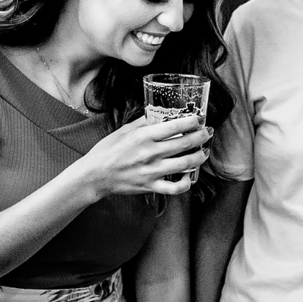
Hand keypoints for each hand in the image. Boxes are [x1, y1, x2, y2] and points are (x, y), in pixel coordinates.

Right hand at [81, 115, 212, 198]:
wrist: (95, 175)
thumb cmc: (108, 150)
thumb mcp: (124, 130)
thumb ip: (143, 122)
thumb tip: (159, 114)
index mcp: (144, 136)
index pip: (175, 125)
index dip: (192, 122)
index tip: (199, 119)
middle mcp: (150, 153)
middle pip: (186, 143)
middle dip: (202, 136)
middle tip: (207, 132)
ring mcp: (152, 171)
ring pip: (186, 164)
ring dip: (200, 157)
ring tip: (204, 152)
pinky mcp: (151, 186)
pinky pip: (175, 188)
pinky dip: (187, 183)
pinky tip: (189, 176)